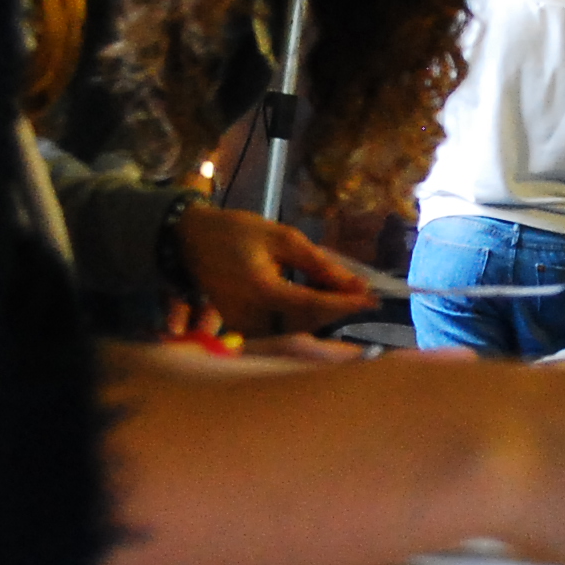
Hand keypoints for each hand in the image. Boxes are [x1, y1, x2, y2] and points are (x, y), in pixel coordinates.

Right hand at [176, 204, 378, 334]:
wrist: (190, 242)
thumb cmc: (237, 232)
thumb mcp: (283, 238)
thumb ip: (320, 264)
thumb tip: (356, 284)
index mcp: (261, 291)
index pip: (314, 306)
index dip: (346, 304)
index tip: (374, 299)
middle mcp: (252, 317)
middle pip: (308, 324)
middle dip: (336, 310)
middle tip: (361, 293)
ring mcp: (245, 329)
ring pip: (297, 332)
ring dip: (322, 315)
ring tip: (339, 293)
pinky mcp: (242, 331)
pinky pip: (281, 330)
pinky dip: (302, 318)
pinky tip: (315, 299)